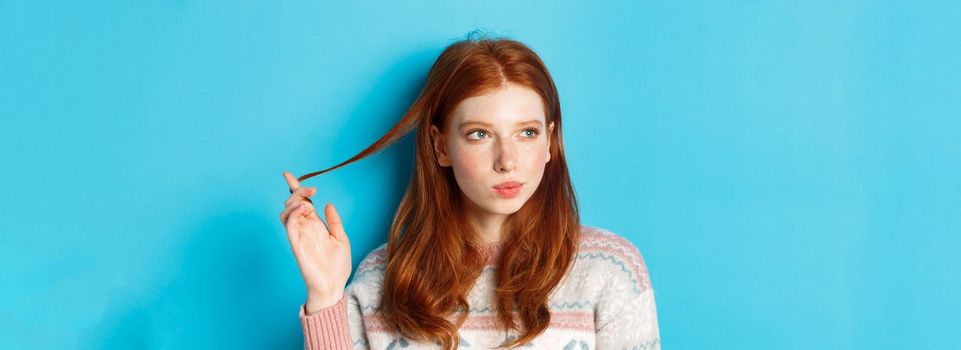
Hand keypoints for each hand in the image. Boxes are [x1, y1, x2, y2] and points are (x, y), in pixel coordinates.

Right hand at [279, 171, 351, 308]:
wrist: (333, 285)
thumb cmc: (337, 265)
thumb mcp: (341, 238)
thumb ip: (334, 221)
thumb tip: (328, 203)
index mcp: (315, 225)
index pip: (302, 202)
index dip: (294, 188)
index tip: (288, 175)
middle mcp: (305, 228)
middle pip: (293, 203)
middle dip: (298, 192)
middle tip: (312, 190)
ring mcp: (299, 235)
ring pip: (286, 212)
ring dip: (293, 201)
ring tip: (305, 201)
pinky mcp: (296, 243)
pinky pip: (289, 225)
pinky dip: (293, 213)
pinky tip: (303, 209)